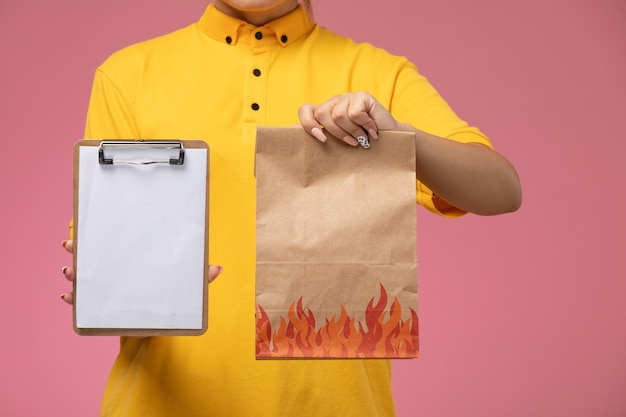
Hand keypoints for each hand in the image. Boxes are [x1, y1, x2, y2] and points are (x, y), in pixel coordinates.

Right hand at [60, 239, 222, 304]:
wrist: (162, 327)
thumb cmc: (170, 299)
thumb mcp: (184, 287)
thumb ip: (198, 278)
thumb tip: (218, 269)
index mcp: (131, 262)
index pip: (111, 244)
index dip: (96, 236)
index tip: (85, 230)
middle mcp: (116, 274)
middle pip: (92, 258)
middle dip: (78, 251)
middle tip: (72, 246)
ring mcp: (107, 291)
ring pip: (83, 278)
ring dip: (73, 273)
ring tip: (70, 271)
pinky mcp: (103, 310)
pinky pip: (83, 304)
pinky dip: (73, 300)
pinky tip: (67, 296)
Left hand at [298, 91, 399, 145]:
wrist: (390, 144)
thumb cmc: (362, 147)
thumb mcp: (337, 145)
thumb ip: (319, 138)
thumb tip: (292, 138)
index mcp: (325, 113)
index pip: (305, 110)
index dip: (308, 124)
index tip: (321, 139)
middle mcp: (334, 102)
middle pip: (322, 114)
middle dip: (335, 133)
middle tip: (350, 143)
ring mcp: (348, 97)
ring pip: (338, 115)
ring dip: (352, 131)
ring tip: (362, 138)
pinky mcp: (362, 96)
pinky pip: (355, 113)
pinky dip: (364, 125)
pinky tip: (372, 131)